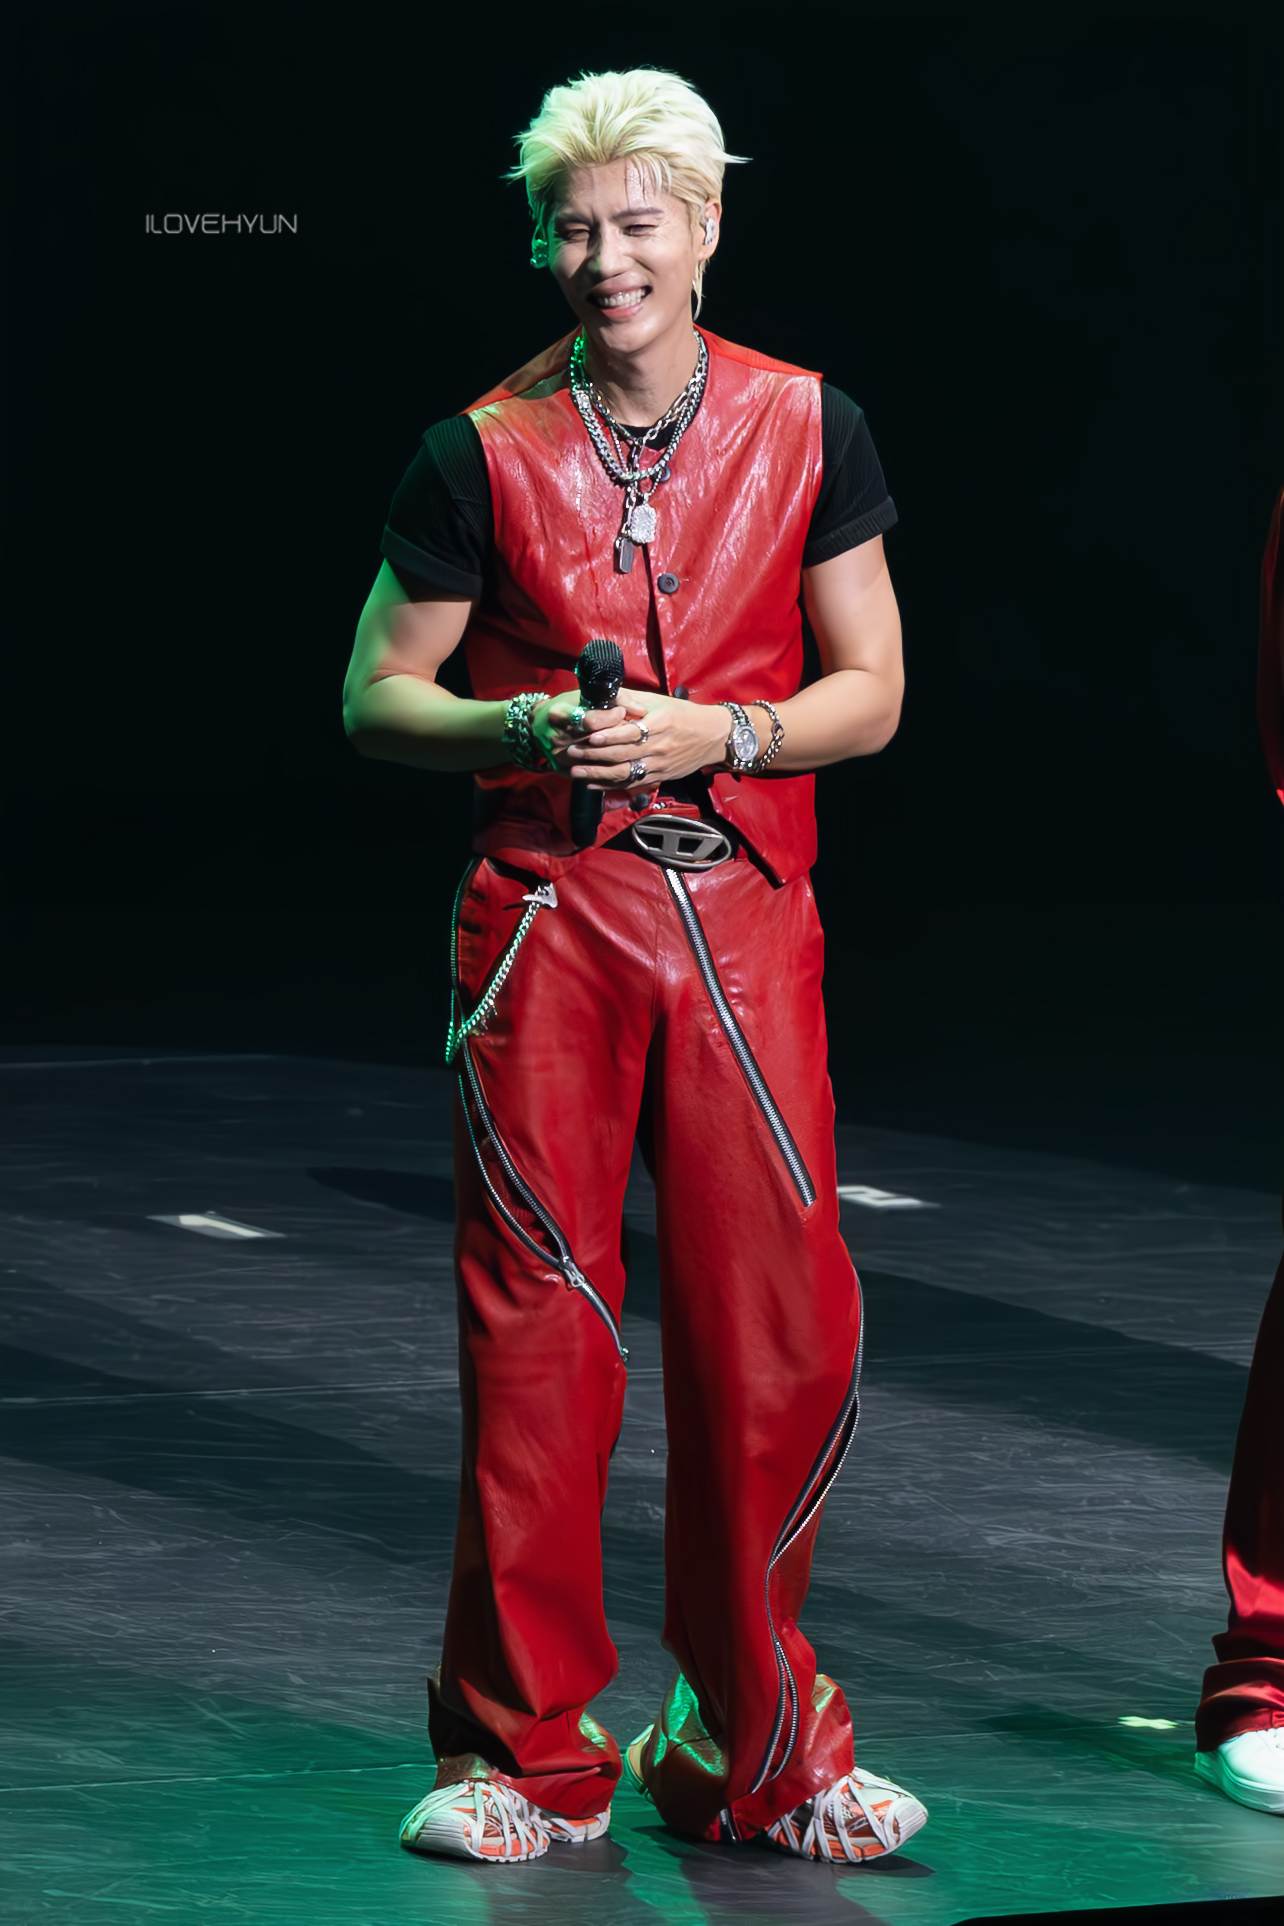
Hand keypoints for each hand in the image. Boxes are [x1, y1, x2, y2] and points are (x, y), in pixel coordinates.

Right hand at [531, 692, 627, 771]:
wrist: (539, 726)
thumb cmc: (567, 706)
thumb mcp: (585, 694)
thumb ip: (614, 697)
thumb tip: (640, 710)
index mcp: (559, 715)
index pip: (590, 721)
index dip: (610, 717)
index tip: (621, 712)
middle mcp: (556, 737)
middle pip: (594, 742)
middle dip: (617, 736)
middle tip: (631, 730)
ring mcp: (558, 756)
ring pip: (594, 760)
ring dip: (614, 755)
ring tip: (627, 746)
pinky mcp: (561, 770)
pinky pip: (589, 773)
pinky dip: (606, 769)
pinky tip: (620, 763)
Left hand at [563, 687, 729, 791]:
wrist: (714, 737)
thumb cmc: (684, 715)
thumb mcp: (659, 701)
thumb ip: (630, 698)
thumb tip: (602, 694)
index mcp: (659, 723)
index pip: (630, 731)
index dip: (608, 735)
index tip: (587, 736)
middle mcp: (659, 746)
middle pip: (622, 753)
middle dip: (593, 755)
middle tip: (570, 754)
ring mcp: (659, 764)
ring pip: (625, 772)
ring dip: (598, 774)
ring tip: (576, 773)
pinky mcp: (660, 777)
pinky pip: (632, 783)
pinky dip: (611, 786)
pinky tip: (593, 785)